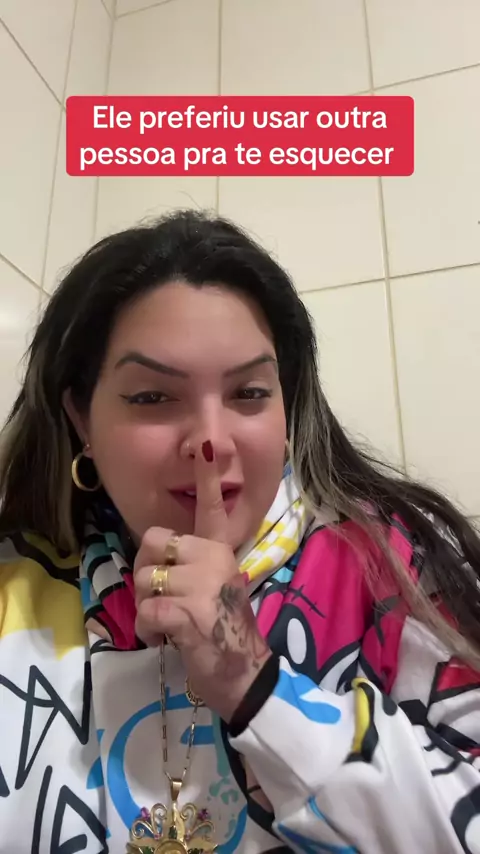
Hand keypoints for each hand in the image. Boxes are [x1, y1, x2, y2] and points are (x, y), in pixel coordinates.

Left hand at [133, 441, 271, 721]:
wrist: (243, 675)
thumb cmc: (222, 633)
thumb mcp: (212, 590)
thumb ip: (190, 567)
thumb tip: (154, 563)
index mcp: (219, 551)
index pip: (212, 510)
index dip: (207, 478)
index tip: (207, 444)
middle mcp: (214, 559)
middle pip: (152, 544)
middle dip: (147, 574)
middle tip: (164, 599)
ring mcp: (203, 585)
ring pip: (145, 579)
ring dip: (146, 607)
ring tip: (167, 624)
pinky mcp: (190, 612)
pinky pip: (147, 610)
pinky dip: (147, 630)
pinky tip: (164, 639)